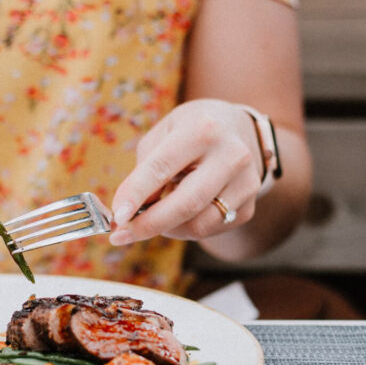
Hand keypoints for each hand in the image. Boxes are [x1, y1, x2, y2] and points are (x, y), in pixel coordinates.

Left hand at [109, 99, 263, 244]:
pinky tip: (180, 212)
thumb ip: (144, 170)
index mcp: (202, 130)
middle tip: (121, 235)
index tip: (116, 217)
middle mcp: (231, 156)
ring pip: (198, 225)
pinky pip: (209, 231)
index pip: (162, 168)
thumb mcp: (163, 135)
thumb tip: (128, 213)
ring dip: (166, 229)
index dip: (136, 195)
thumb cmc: (189, 131)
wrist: (237, 130)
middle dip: (148, 225)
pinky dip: (184, 229)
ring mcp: (245, 184)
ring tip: (154, 214)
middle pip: (186, 204)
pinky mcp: (249, 207)